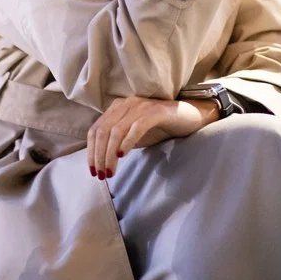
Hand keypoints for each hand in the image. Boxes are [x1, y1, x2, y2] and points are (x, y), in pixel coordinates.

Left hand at [86, 96, 219, 179]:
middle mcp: (125, 104)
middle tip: (101, 175)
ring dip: (109, 154)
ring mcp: (140, 106)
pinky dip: (127, 142)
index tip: (93, 171)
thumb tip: (102, 161)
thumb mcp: (134, 135)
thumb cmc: (160, 128)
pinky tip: (122, 155)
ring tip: (110, 171)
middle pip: (102, 131)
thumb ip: (118, 142)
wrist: (189, 117)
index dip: (91, 151)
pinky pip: (136, 127)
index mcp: (117, 108)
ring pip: (116, 131)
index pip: (95, 130)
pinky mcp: (155, 112)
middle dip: (99, 156)